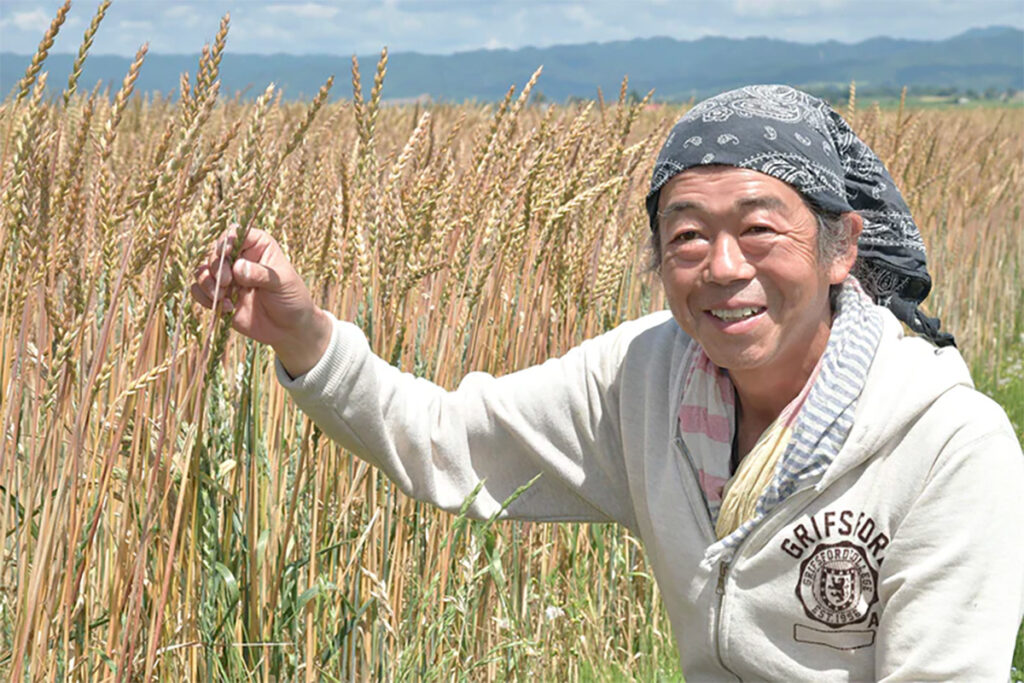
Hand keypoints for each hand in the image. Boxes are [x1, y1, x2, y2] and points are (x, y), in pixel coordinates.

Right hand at [190, 227, 331, 376]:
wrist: (290, 329)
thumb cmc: (293, 299)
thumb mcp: (282, 283)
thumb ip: (260, 274)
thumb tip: (237, 267)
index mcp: (258, 246)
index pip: (236, 233)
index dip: (226, 240)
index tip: (224, 253)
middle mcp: (240, 259)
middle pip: (214, 252)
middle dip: (216, 267)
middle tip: (227, 282)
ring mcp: (228, 278)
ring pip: (203, 270)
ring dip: (207, 283)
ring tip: (222, 298)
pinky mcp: (220, 296)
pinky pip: (199, 291)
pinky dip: (204, 298)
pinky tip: (225, 308)